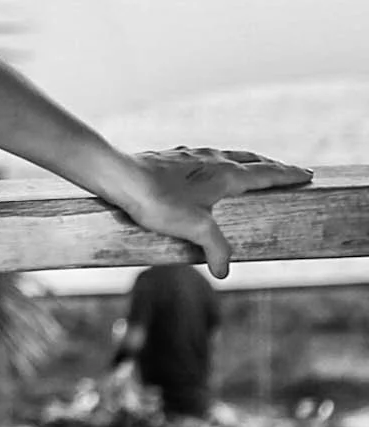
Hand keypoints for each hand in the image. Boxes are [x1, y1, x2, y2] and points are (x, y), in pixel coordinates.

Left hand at [92, 145, 309, 279]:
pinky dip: (221, 161)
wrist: (120, 176)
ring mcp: (192, 155)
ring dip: (247, 161)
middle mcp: (212, 159)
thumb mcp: (194, 229)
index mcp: (225, 174)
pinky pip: (207, 156)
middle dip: (272, 167)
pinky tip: (210, 167)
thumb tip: (225, 272)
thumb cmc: (158, 201)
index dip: (287, 175)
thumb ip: (216, 250)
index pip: (266, 174)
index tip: (307, 174)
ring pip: (229, 155)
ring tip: (254, 169)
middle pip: (251, 160)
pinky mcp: (173, 156)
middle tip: (288, 172)